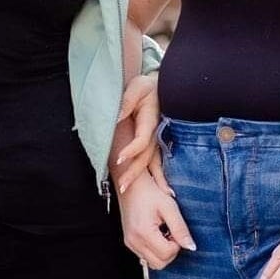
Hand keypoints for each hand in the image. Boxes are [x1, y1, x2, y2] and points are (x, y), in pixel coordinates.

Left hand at [111, 74, 165, 194]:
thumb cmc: (147, 86)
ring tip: (130, 190)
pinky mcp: (157, 144)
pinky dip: (158, 177)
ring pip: (152, 163)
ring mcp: (159, 140)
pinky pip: (155, 162)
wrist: (162, 87)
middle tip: (122, 186)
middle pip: (147, 158)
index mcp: (151, 121)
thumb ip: (127, 102)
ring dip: (142, 178)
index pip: (142, 140)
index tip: (118, 160)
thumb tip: (117, 118)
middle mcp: (157, 134)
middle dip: (134, 173)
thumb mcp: (136, 87)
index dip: (131, 151)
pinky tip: (162, 191)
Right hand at [120, 173, 192, 268]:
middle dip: (170, 251)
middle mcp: (134, 241)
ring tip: (164, 232)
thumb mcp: (169, 207)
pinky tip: (157, 234)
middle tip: (172, 233)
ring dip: (162, 252)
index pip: (167, 254)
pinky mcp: (129, 242)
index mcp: (143, 232)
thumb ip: (180, 229)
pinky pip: (146, 256)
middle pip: (159, 263)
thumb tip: (191, 246)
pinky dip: (155, 250)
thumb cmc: (149, 192)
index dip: (177, 244)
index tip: (176, 230)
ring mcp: (130, 243)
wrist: (131, 185)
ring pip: (152, 263)